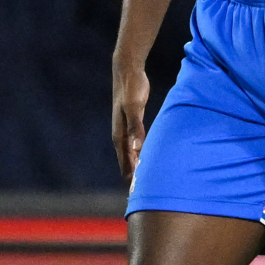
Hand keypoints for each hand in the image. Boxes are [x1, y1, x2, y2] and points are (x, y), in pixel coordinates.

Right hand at [112, 60, 149, 182]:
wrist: (127, 71)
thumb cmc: (132, 88)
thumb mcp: (135, 107)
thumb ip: (136, 127)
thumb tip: (136, 148)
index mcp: (120, 134)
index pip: (125, 161)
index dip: (130, 176)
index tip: (135, 193)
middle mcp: (120, 134)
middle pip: (126, 160)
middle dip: (132, 175)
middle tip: (139, 194)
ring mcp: (125, 128)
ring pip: (130, 152)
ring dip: (135, 164)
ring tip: (142, 179)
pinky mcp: (132, 121)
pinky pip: (135, 142)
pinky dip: (139, 152)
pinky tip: (145, 155)